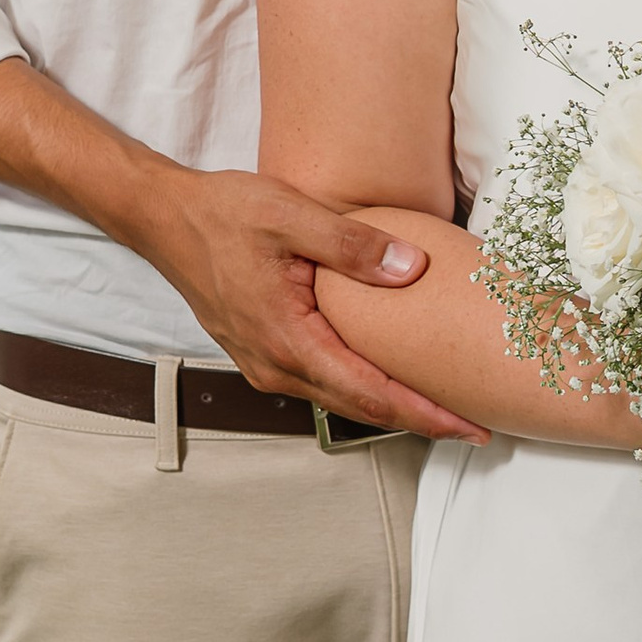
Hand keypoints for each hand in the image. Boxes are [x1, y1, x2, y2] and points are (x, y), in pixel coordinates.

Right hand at [143, 166, 485, 441]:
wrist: (164, 219)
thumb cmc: (222, 213)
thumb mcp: (292, 215)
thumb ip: (354, 245)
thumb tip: (413, 269)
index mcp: (289, 341)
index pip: (373, 394)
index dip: (427, 415)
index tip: (470, 427)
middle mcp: (277, 366)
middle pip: (363, 408)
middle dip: (422, 420)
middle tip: (477, 425)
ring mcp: (267, 364)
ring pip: (342, 399)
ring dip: (394, 406)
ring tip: (443, 405)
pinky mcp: (264, 353)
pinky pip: (324, 382)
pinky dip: (364, 387)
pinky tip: (390, 374)